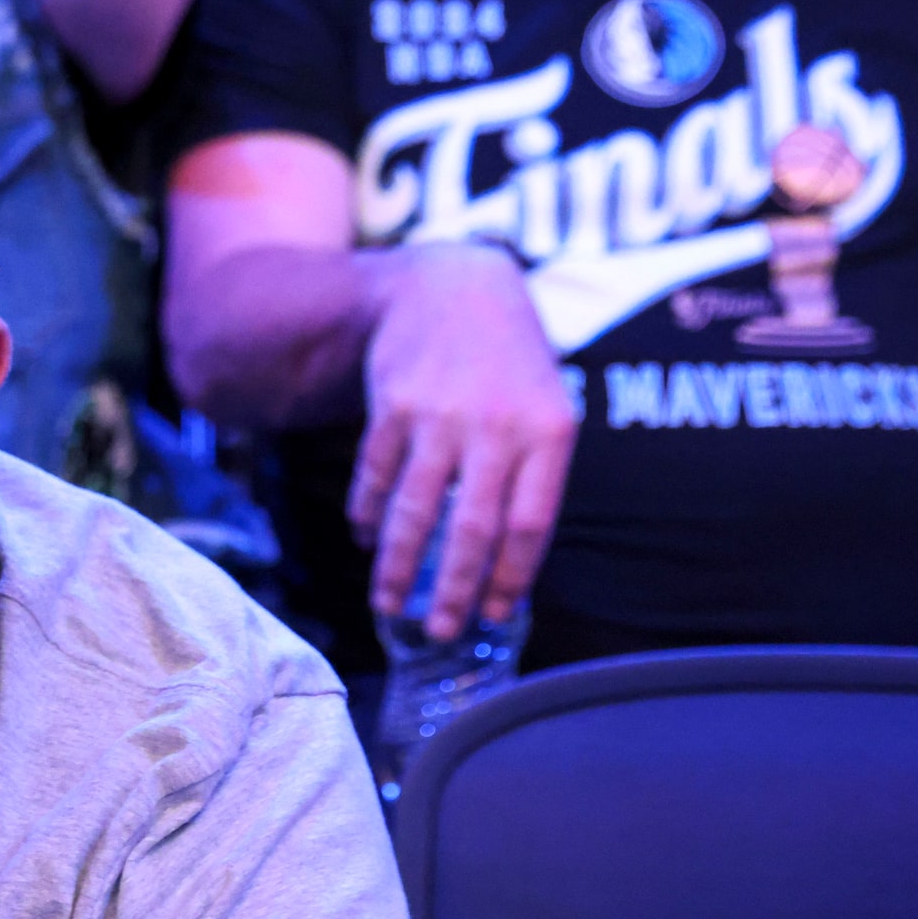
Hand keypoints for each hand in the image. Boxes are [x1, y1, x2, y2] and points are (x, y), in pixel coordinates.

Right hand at [354, 244, 576, 639]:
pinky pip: (377, 473)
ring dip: (399, 564)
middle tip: (437, 631)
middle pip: (472, 527)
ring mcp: (440, 415)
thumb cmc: (510, 363)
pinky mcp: (393, 404)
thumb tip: (507, 562)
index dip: (511, 577)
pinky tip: (368, 538)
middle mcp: (496, 427)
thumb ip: (533, 474)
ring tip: (389, 603)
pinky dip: (370, 512)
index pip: (531, 524)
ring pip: (415, 508)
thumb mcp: (545, 407)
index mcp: (549, 433)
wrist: (455, 286)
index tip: (495, 616)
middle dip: (453, 588)